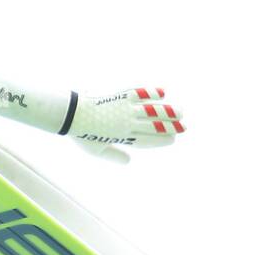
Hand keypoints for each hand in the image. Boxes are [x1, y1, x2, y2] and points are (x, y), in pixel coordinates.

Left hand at [67, 87, 185, 163]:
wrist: (71, 115)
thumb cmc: (82, 134)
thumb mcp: (97, 150)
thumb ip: (114, 155)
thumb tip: (129, 162)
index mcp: (122, 137)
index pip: (147, 140)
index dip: (161, 140)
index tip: (172, 140)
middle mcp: (127, 123)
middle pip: (154, 126)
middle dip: (170, 127)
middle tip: (184, 127)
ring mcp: (125, 108)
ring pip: (151, 110)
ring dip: (168, 111)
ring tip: (181, 112)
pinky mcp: (120, 95)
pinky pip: (139, 93)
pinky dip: (151, 92)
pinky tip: (162, 92)